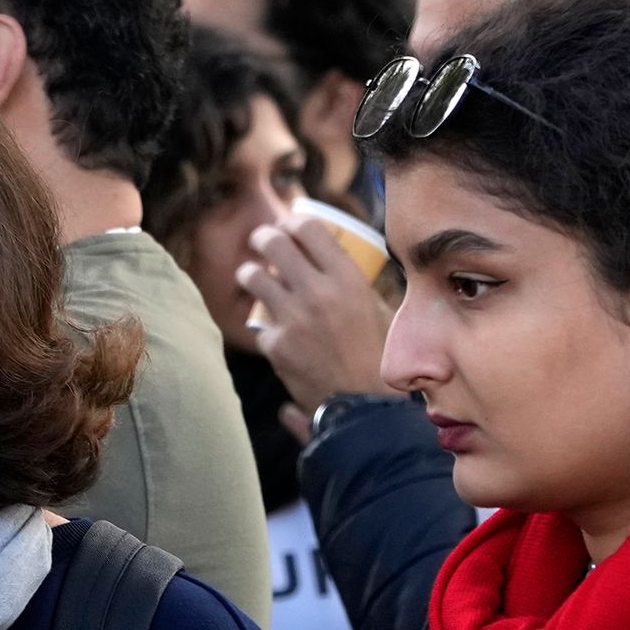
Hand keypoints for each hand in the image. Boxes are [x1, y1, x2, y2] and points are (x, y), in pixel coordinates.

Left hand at [238, 215, 393, 416]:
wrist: (365, 407)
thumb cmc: (379, 358)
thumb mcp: (379, 310)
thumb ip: (354, 284)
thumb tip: (333, 260)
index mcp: (348, 279)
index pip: (309, 229)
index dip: (293, 222)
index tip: (288, 225)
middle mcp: (317, 292)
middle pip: (273, 243)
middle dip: (262, 237)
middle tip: (261, 241)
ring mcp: (292, 319)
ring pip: (252, 277)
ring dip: (250, 273)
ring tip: (252, 275)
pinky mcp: (275, 345)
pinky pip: (260, 323)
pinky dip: (265, 324)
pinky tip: (275, 329)